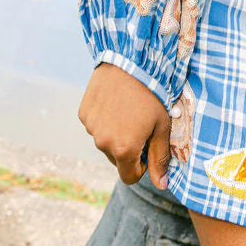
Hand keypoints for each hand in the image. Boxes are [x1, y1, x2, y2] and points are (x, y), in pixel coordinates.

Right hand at [77, 63, 171, 189]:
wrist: (131, 60)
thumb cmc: (152, 94)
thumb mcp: (162, 127)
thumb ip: (160, 158)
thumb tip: (161, 185)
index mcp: (124, 149)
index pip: (129, 177)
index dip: (141, 167)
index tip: (147, 149)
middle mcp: (103, 142)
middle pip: (116, 158)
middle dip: (128, 148)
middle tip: (140, 123)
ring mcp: (91, 127)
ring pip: (105, 141)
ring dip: (115, 133)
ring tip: (128, 109)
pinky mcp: (83, 113)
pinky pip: (95, 125)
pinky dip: (105, 119)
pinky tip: (116, 102)